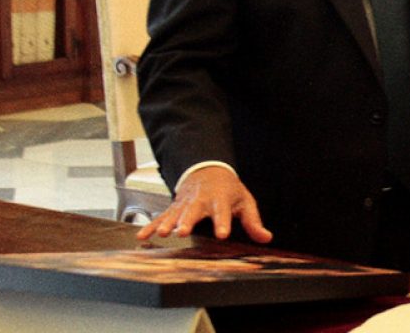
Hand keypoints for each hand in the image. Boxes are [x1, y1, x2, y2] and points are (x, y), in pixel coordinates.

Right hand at [136, 166, 272, 243]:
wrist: (208, 170)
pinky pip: (162, 216)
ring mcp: (185, 203)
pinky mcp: (174, 207)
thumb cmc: (229, 189)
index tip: (222, 233)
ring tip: (162, 233)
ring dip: (168, 222)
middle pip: (194, 210)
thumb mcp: (245, 202)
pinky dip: (151, 225)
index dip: (222, 222)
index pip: (222, 211)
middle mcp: (201, 200)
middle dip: (188, 221)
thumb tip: (266, 238)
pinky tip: (143, 236)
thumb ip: (253, 222)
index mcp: (220, 199)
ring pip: (176, 213)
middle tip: (183, 232)